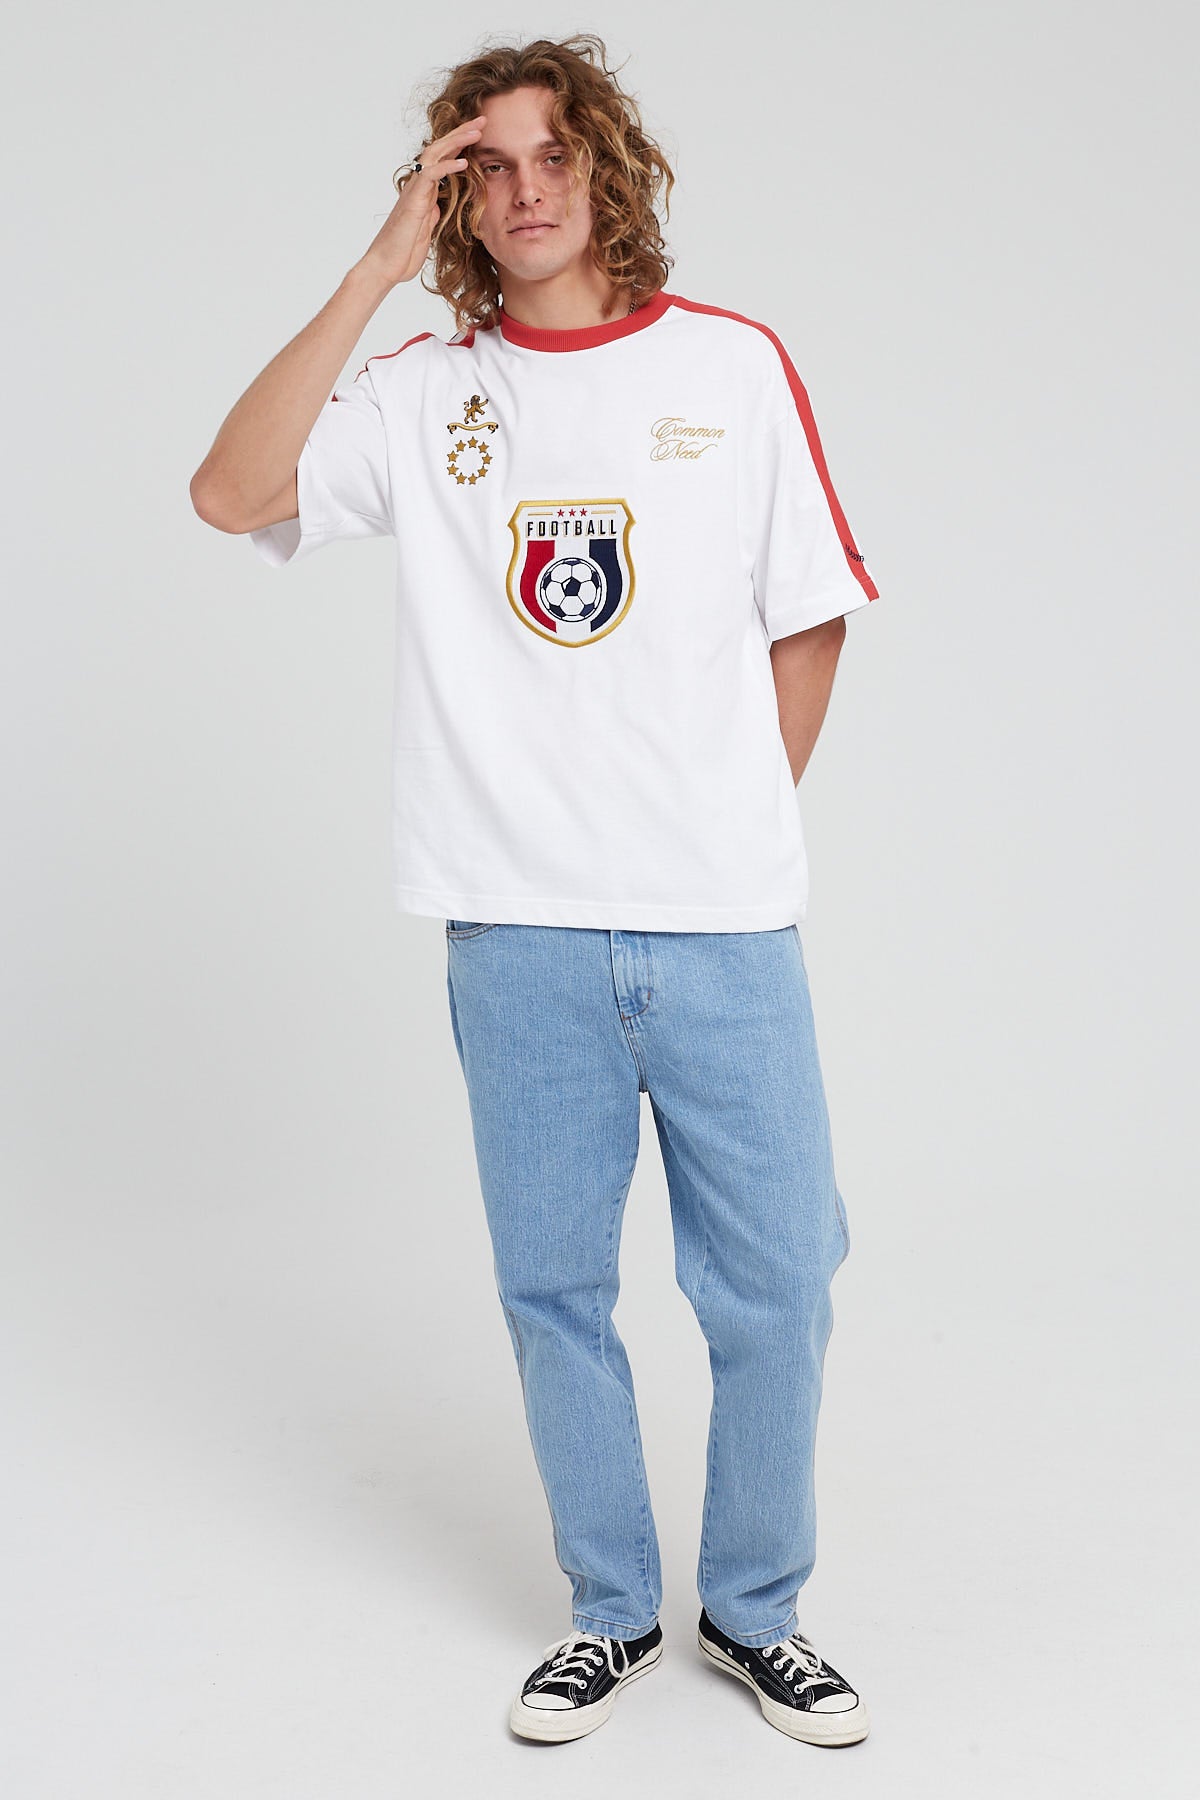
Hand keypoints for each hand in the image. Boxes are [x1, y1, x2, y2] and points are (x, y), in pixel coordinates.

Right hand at [357, 114, 485, 288]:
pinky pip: (430, 177)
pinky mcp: (413, 201)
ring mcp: (415, 191)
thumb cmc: (403, 252)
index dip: (461, 144)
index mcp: (425, 191)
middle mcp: (419, 186)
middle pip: (440, 149)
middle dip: (462, 133)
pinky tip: (464, 162)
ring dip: (456, 141)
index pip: (444, 159)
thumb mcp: (426, 229)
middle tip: (483, 119)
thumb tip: (438, 205)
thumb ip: (432, 213)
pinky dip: (447, 167)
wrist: (386, 267)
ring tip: (476, 131)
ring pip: (435, 155)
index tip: (480, 133)